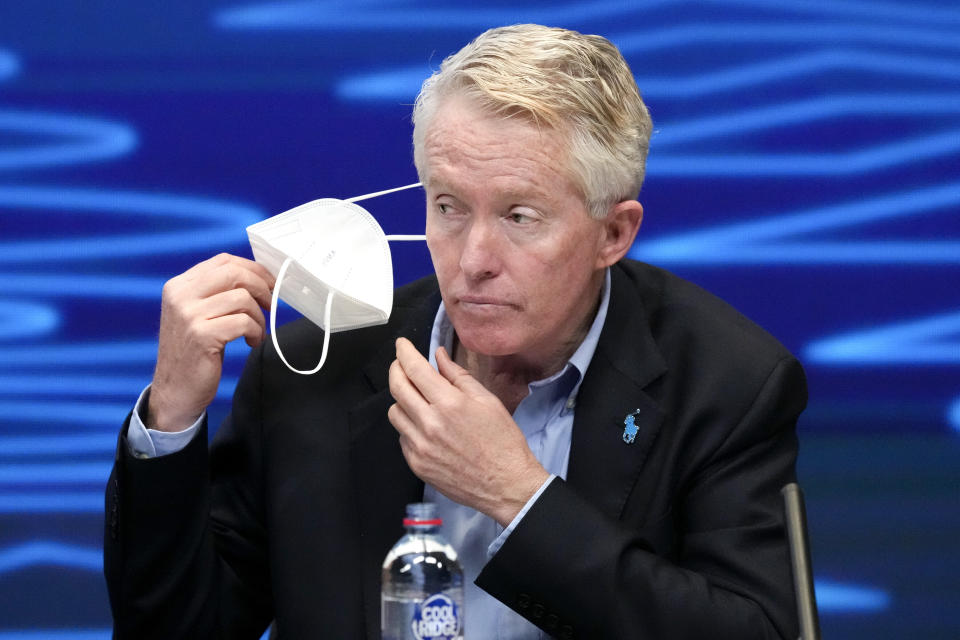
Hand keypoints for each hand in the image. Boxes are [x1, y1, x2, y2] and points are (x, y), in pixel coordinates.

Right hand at [147, 253, 274, 431]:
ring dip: (258, 317)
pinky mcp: (202, 335)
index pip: (223, 261)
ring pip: (243, 299)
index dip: (252, 268)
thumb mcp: (195, 314)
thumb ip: (215, 292)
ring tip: (255, 332)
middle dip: (261, 287)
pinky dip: (255, 332)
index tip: (268, 282)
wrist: (175, 390)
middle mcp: (181, 296)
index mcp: (179, 286)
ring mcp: (189, 315)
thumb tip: (256, 277)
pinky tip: (251, 342)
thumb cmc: (192, 352)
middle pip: (235, 274)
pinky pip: (244, 322)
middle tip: (270, 304)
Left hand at [387, 337, 549, 525]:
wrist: (506, 485)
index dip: (404, 353)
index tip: (401, 345)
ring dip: (402, 399)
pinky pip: (402, 436)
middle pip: (397, 388)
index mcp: (449, 404)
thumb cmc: (503, 441)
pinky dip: (409, 426)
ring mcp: (420, 447)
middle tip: (401, 364)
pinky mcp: (417, 464)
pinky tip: (425, 426)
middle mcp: (429, 424)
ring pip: (395, 413)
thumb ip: (458, 376)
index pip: (415, 369)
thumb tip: (438, 356)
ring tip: (417, 398)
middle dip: (395, 370)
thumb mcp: (487, 401)